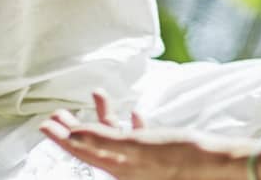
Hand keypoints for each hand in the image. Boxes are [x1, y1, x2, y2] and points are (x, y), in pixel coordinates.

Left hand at [41, 92, 247, 179]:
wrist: (216, 164)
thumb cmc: (181, 156)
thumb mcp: (139, 145)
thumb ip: (105, 139)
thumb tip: (73, 133)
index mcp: (118, 166)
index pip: (81, 150)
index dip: (61, 137)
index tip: (44, 124)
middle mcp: (127, 166)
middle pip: (92, 145)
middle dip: (74, 128)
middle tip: (58, 113)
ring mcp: (142, 161)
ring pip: (114, 138)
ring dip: (104, 117)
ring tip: (97, 95)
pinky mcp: (158, 154)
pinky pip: (136, 139)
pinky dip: (130, 125)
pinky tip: (133, 113)